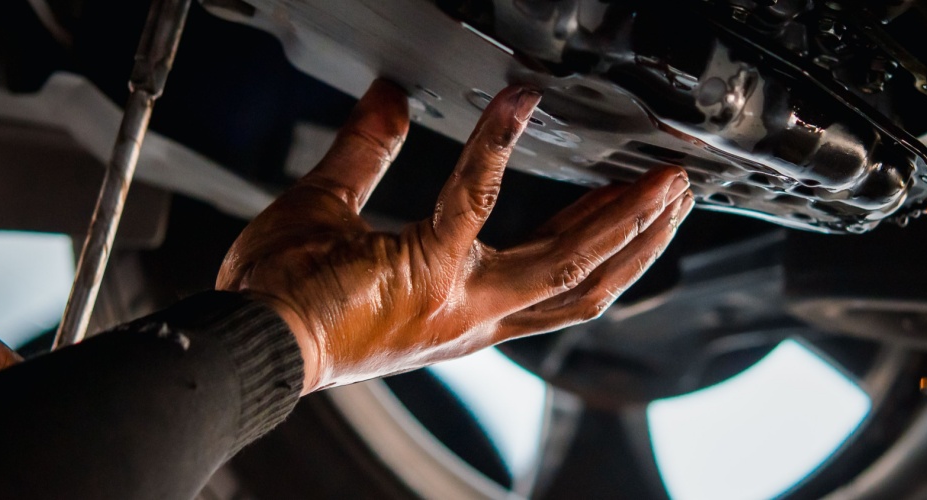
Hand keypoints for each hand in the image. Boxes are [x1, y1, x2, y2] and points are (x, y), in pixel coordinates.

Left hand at [217, 80, 693, 393]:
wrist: (251, 339)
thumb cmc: (283, 297)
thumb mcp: (333, 209)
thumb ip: (369, 150)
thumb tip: (388, 98)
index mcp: (462, 309)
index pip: (555, 281)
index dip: (602, 243)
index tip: (628, 202)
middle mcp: (473, 315)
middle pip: (585, 283)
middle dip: (639, 238)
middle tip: (675, 189)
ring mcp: (458, 298)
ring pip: (567, 263)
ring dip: (619, 219)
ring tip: (657, 178)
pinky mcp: (428, 269)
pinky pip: (476, 198)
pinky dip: (498, 144)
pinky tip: (519, 101)